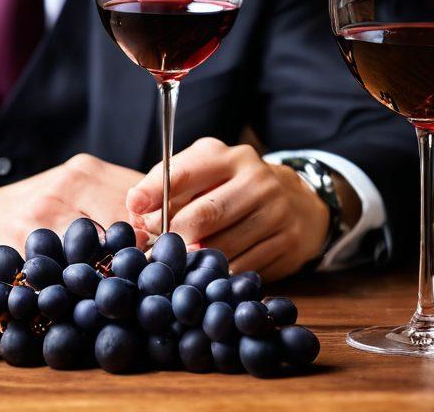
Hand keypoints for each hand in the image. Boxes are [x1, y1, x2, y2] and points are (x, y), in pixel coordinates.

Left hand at [125, 137, 327, 281]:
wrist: (299, 202)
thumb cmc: (234, 188)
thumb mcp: (206, 172)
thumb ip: (170, 186)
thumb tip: (135, 211)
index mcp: (231, 157)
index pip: (187, 173)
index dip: (155, 192)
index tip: (135, 208)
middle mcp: (258, 180)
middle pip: (205, 215)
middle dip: (174, 235)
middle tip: (157, 248)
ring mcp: (277, 212)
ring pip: (224, 246)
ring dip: (195, 260)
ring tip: (179, 264)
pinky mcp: (288, 242)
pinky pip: (244, 267)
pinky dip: (221, 274)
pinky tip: (210, 273)